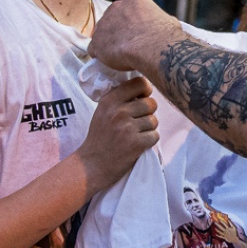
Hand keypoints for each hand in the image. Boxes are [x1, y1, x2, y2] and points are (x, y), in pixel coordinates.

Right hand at [76, 75, 159, 194]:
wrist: (92, 165)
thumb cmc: (99, 137)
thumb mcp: (103, 111)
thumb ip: (120, 98)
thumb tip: (146, 87)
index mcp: (110, 100)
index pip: (140, 83)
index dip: (146, 91)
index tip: (142, 99)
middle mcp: (119, 111)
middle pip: (151, 103)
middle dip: (148, 113)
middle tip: (137, 123)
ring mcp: (128, 128)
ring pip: (154, 121)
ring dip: (148, 128)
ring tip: (135, 135)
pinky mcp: (136, 143)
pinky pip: (155, 136)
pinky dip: (149, 141)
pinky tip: (137, 144)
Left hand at [90, 0, 179, 71]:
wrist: (153, 49)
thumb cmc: (166, 35)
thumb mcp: (167, 20)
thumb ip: (156, 19)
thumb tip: (160, 26)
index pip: (132, 6)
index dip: (137, 20)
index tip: (142, 30)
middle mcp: (116, 5)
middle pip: (116, 17)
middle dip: (121, 28)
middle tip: (132, 43)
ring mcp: (104, 23)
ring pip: (105, 33)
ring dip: (111, 42)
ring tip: (123, 55)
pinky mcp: (96, 41)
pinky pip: (96, 49)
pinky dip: (102, 56)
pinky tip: (113, 62)